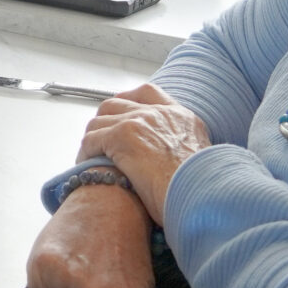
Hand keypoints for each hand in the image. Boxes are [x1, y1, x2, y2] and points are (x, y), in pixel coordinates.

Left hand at [76, 82, 212, 220]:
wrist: (202, 194)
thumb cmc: (203, 191)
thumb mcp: (201, 163)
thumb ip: (184, 155)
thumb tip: (175, 169)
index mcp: (181, 118)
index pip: (149, 93)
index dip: (128, 101)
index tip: (119, 116)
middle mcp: (159, 114)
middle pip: (116, 103)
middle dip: (104, 122)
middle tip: (100, 144)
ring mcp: (139, 121)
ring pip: (99, 121)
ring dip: (93, 140)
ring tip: (92, 159)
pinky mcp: (122, 137)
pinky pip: (91, 140)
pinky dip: (85, 154)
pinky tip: (87, 170)